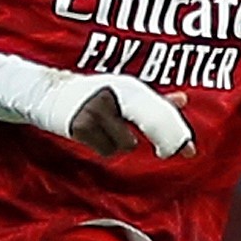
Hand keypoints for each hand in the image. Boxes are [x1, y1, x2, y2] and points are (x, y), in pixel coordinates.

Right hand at [60, 74, 193, 161]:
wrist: (50, 93)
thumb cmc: (92, 95)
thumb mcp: (124, 92)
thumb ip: (154, 100)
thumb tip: (184, 100)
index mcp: (129, 86)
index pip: (161, 109)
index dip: (177, 131)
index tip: (190, 150)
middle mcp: (116, 95)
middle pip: (150, 123)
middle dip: (164, 141)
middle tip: (167, 153)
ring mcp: (98, 110)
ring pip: (126, 144)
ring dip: (121, 143)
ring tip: (108, 132)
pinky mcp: (82, 125)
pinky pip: (107, 150)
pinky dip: (104, 147)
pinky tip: (95, 136)